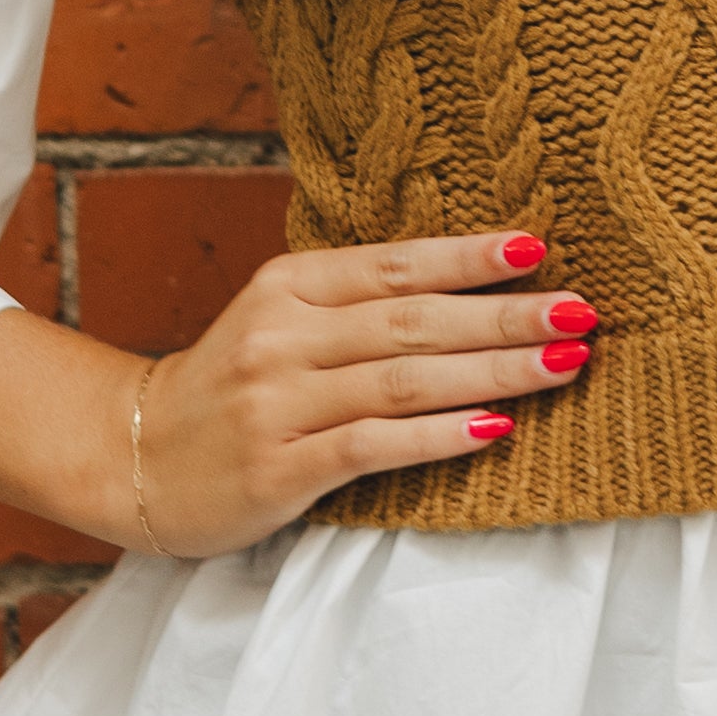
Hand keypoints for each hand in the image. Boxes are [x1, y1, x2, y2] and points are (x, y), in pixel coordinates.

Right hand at [134, 227, 597, 551]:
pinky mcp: (279, 467)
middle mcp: (283, 336)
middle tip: (581, 312)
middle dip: (506, 316)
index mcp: (288, 286)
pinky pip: (375, 445)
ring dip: (493, 372)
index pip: (393, 264)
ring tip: (563, 364)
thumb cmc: (233, 387)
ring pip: (404, 380)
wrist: (134, 457)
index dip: (468, 256)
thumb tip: (472, 285)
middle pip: (413, 321)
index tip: (539, 248)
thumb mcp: (280, 319)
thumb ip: (357, 302)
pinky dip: (440, 435)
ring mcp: (279, 403)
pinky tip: (495, 428)